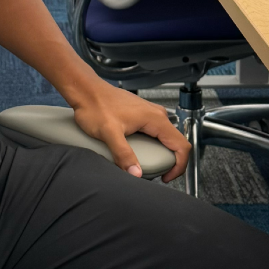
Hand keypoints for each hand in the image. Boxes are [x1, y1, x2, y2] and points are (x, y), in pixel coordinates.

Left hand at [66, 77, 190, 183]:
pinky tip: (141, 152)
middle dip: (171, 162)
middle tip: (159, 175)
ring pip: (166, 138)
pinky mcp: (142, 114)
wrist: (87, 91)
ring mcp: (150, 113)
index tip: (167, 177)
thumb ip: (123, 154)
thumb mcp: (109, 133)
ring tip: (150, 166)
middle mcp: (157, 114)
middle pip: (176, 143)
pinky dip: (154, 146)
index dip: (179, 166)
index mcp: (156, 118)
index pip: (182, 146)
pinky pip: (156, 132)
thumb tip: (135, 173)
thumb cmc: (96, 105)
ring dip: (163, 154)